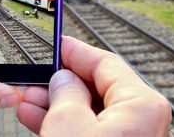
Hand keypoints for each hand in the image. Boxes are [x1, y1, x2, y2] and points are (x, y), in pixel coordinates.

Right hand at [17, 36, 171, 135]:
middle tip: (37, 80)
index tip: (59, 45)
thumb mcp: (69, 126)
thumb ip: (65, 94)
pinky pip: (92, 130)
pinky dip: (68, 125)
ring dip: (59, 106)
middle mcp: (143, 120)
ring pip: (92, 111)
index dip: (77, 52)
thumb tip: (63, 80)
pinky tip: (40, 120)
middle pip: (98, 87)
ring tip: (30, 103)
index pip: (106, 63)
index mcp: (143, 105)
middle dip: (62, 83)